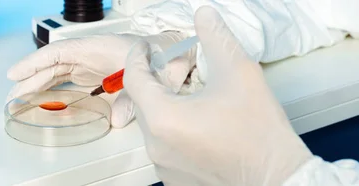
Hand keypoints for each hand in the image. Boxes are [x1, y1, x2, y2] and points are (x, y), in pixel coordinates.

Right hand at [7, 33, 195, 127]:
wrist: (175, 55)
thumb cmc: (163, 57)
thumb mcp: (150, 79)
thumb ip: (132, 100)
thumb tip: (116, 120)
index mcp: (100, 48)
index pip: (60, 53)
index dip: (36, 62)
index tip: (17, 73)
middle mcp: (92, 54)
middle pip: (54, 64)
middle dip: (32, 78)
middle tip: (13, 95)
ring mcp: (93, 64)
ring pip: (59, 72)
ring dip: (39, 84)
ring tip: (21, 98)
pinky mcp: (96, 74)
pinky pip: (69, 79)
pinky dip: (54, 87)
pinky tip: (44, 98)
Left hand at [123, 6, 312, 185]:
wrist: (279, 180)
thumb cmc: (260, 135)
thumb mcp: (240, 74)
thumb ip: (217, 39)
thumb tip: (205, 16)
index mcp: (164, 118)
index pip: (134, 79)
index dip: (138, 58)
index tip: (146, 49)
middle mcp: (156, 145)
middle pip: (143, 104)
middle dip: (154, 84)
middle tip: (171, 71)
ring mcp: (164, 166)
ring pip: (153, 127)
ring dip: (165, 109)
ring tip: (190, 100)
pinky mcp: (174, 180)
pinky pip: (164, 148)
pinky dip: (173, 133)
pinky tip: (196, 126)